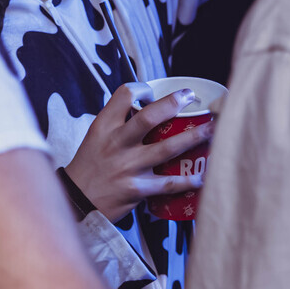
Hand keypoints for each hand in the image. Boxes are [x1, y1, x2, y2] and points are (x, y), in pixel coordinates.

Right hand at [66, 83, 212, 222]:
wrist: (77, 200)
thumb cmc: (89, 166)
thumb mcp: (95, 137)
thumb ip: (118, 123)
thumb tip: (148, 110)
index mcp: (105, 126)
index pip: (124, 95)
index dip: (143, 88)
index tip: (153, 92)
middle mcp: (117, 143)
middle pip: (150, 117)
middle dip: (174, 103)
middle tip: (191, 97)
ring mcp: (128, 166)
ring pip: (167, 148)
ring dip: (194, 138)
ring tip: (213, 130)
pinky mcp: (137, 189)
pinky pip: (169, 183)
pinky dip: (188, 180)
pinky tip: (203, 176)